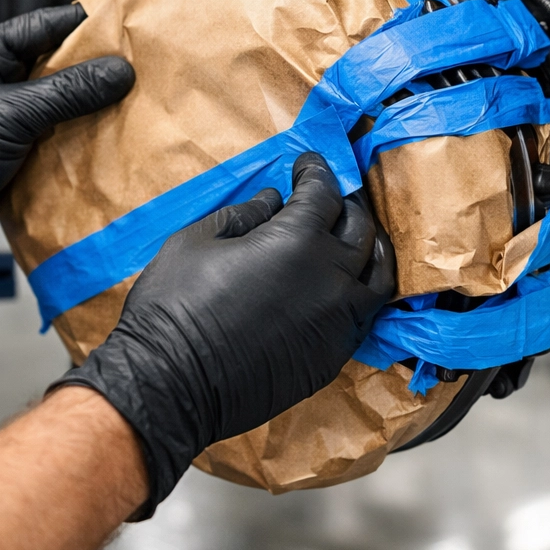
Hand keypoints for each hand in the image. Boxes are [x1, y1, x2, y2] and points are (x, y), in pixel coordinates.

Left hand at [0, 4, 133, 276]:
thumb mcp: (12, 115)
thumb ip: (67, 93)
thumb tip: (118, 72)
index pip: (43, 25)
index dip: (84, 26)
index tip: (123, 28)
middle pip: (54, 63)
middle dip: (91, 68)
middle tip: (134, 69)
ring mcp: (2, 111)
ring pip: (56, 98)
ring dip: (85, 104)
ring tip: (127, 101)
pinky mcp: (10, 143)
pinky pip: (51, 129)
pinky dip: (74, 132)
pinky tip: (102, 136)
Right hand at [54, 152, 395, 517]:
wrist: (171, 385)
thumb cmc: (173, 306)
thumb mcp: (197, 240)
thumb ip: (244, 215)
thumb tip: (272, 202)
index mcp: (298, 240)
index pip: (324, 192)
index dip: (315, 171)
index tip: (306, 164)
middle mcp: (331, 278)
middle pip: (361, 228)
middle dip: (346, 204)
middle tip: (328, 196)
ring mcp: (338, 322)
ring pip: (378, 274)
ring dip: (369, 247)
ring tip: (353, 237)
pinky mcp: (333, 356)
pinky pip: (363, 314)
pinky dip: (359, 290)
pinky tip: (341, 284)